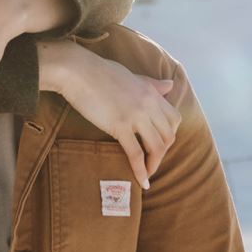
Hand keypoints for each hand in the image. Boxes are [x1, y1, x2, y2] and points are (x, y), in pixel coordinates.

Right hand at [38, 42, 179, 185]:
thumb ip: (151, 84)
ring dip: (154, 164)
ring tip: (147, 174)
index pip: (174, 119)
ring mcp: (136, 115)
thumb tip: (170, 85)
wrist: (78, 70)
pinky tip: (141, 181)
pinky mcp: (120, 125)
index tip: (159, 144)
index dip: (169, 135)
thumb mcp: (131, 76)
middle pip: (168, 136)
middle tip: (151, 161)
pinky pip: (136, 153)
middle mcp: (148, 104)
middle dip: (162, 153)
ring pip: (157, 147)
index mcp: (151, 92)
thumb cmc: (99, 71)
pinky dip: (140, 170)